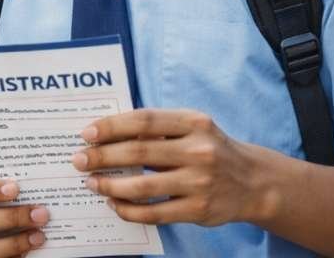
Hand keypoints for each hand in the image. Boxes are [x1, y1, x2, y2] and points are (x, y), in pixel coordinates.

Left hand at [73, 108, 268, 226]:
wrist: (254, 183)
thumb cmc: (210, 149)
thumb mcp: (192, 128)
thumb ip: (157, 127)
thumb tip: (105, 132)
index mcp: (194, 123)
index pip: (144, 120)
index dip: (111, 126)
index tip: (86, 133)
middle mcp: (199, 151)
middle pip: (138, 152)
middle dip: (102, 156)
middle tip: (79, 160)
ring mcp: (200, 182)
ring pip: (143, 187)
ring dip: (110, 185)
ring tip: (92, 183)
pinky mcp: (199, 210)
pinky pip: (154, 213)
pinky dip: (129, 210)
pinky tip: (115, 204)